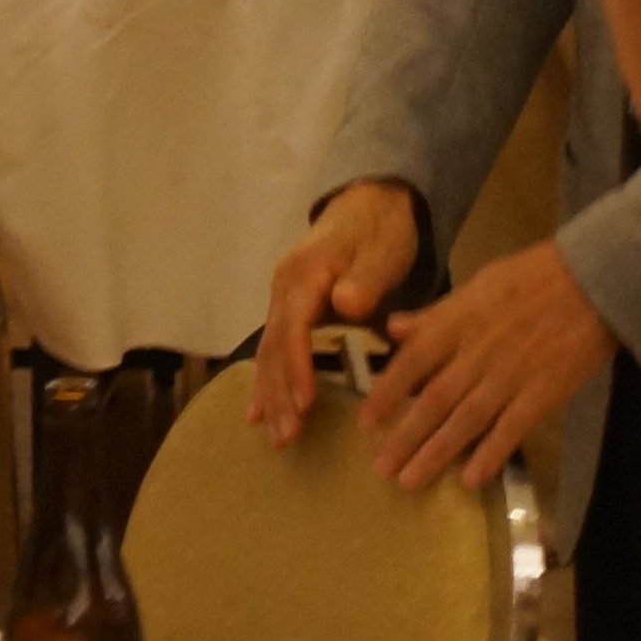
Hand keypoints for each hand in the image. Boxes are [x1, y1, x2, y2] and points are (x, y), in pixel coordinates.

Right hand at [250, 182, 425, 445]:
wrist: (370, 202)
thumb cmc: (381, 229)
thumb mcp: (383, 248)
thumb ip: (366, 278)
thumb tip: (345, 303)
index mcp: (305, 273)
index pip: (294, 326)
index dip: (297, 365)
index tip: (306, 403)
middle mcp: (285, 288)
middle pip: (275, 346)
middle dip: (280, 393)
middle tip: (288, 437)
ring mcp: (282, 299)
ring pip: (269, 352)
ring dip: (272, 396)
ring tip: (278, 438)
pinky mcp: (289, 310)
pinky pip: (272, 349)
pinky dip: (267, 382)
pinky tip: (258, 414)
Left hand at [363, 236, 616, 494]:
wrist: (594, 278)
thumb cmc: (533, 277)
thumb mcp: (478, 284)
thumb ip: (436, 314)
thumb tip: (393, 329)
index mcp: (459, 320)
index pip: (412, 361)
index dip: (387, 393)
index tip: (366, 423)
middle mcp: (477, 351)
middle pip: (434, 400)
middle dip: (405, 436)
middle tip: (381, 469)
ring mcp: (511, 375)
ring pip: (465, 420)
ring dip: (436, 453)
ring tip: (410, 481)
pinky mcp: (543, 393)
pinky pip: (511, 429)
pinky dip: (490, 455)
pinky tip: (471, 480)